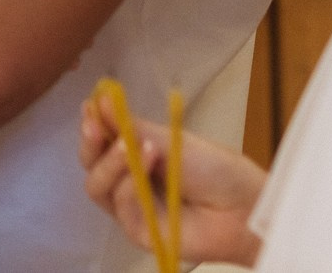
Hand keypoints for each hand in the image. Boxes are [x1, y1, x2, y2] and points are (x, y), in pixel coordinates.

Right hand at [80, 91, 265, 266]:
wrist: (242, 206)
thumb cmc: (214, 169)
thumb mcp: (170, 141)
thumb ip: (132, 127)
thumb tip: (99, 100)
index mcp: (136, 156)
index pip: (102, 141)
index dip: (92, 124)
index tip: (89, 106)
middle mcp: (129, 181)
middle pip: (91, 165)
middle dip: (90, 143)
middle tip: (95, 126)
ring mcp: (132, 208)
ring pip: (97, 187)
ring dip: (110, 162)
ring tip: (131, 146)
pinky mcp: (138, 231)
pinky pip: (121, 207)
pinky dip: (129, 185)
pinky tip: (146, 167)